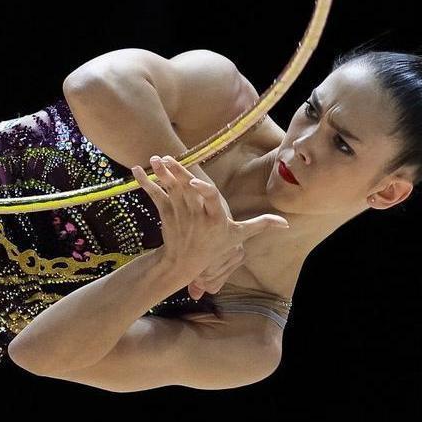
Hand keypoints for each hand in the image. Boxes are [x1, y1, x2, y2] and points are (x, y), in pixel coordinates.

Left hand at [131, 155, 288, 293]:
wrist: (184, 264)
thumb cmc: (215, 246)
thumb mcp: (238, 237)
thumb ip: (260, 225)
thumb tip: (286, 224)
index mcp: (214, 218)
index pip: (211, 201)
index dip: (204, 191)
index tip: (195, 184)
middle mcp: (195, 215)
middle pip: (186, 192)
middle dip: (177, 174)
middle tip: (168, 158)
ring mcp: (179, 214)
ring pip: (169, 191)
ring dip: (161, 175)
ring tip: (155, 159)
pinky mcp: (165, 214)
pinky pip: (154, 196)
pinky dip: (144, 183)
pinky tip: (136, 170)